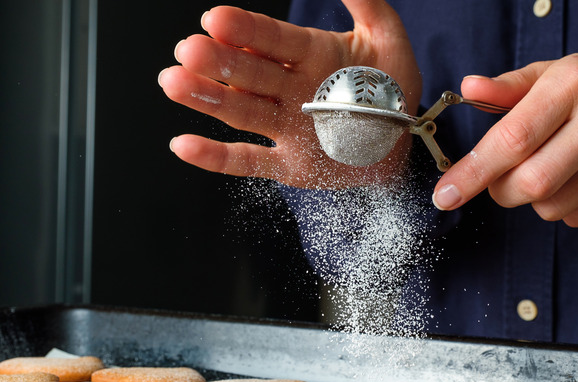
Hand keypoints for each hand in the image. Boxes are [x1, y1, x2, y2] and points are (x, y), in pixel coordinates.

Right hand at [158, 1, 420, 187]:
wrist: (399, 143)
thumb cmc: (392, 91)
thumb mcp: (387, 41)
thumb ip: (367, 5)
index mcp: (309, 55)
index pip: (272, 39)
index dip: (245, 29)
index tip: (216, 18)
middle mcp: (290, 89)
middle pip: (248, 72)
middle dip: (219, 61)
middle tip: (189, 49)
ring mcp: (286, 127)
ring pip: (241, 110)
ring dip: (207, 98)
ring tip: (174, 82)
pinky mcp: (288, 166)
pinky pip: (248, 161)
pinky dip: (215, 157)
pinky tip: (183, 145)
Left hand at [432, 54, 577, 226]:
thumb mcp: (553, 74)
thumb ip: (508, 87)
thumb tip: (468, 88)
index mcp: (574, 83)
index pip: (512, 139)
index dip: (473, 172)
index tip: (445, 194)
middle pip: (530, 183)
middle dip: (501, 190)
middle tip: (502, 180)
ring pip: (550, 207)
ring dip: (536, 198)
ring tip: (554, 168)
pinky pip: (577, 219)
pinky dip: (565, 208)